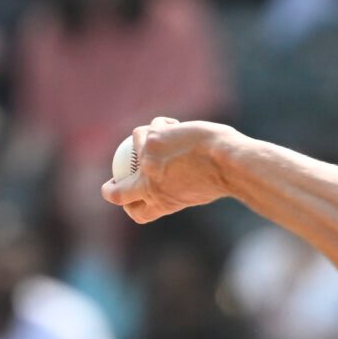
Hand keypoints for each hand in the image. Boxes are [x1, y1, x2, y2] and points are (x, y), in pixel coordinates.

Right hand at [100, 118, 241, 224]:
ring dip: (146, 138)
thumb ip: (177, 190)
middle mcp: (149, 186)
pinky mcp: (152, 141)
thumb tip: (172, 184)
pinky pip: (151, 126)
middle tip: (111, 185)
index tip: (131, 201)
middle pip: (116, 194)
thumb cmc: (222, 178)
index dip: (130, 208)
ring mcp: (147, 164)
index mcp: (162, 204)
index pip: (138, 213)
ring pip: (132, 147)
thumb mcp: (198, 192)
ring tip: (164, 135)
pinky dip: (163, 125)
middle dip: (109, 191)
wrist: (228, 163)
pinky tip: (175, 125)